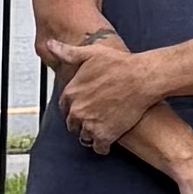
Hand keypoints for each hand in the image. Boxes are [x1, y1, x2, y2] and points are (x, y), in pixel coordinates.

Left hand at [54, 29, 165, 148]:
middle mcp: (77, 110)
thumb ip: (68, 53)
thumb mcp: (91, 53)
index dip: (73, 106)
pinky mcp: (105, 135)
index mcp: (71, 92)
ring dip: (91, 134)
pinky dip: (102, 146)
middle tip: (93, 118)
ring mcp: (90, 124)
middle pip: (72, 123)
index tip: (82, 106)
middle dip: (81, 121)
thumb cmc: (120, 64)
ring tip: (101, 128)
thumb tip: (50, 45)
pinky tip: (108, 141)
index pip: (64, 106)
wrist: (142, 78)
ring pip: (84, 136)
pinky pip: (98, 148)